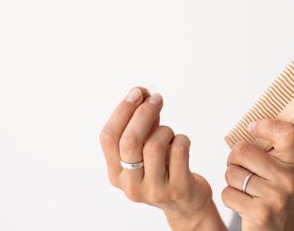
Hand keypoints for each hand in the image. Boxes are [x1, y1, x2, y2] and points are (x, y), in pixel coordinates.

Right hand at [99, 87, 213, 228]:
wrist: (185, 203)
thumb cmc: (163, 167)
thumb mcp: (145, 147)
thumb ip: (140, 122)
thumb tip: (140, 91)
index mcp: (115, 173)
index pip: (108, 137)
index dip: (122, 111)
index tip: (137, 92)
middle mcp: (130, 185)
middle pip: (130, 140)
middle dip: (144, 112)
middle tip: (157, 98)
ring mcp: (153, 190)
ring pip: (155, 145)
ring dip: (165, 130)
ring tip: (170, 134)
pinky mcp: (177, 189)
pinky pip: (179, 150)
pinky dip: (182, 139)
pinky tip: (181, 143)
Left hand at [222, 119, 293, 230]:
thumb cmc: (272, 192)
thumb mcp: (279, 168)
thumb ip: (269, 146)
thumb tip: (249, 124)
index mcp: (293, 161)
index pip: (286, 132)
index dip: (265, 125)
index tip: (252, 128)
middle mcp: (288, 177)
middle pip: (242, 150)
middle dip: (234, 160)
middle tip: (243, 169)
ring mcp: (276, 195)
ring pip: (232, 173)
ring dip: (231, 181)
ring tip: (246, 189)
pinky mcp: (260, 212)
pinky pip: (228, 193)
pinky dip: (230, 198)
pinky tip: (244, 203)